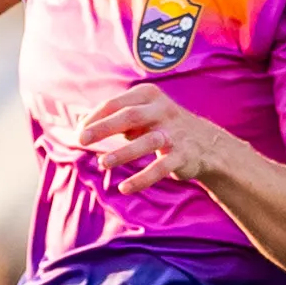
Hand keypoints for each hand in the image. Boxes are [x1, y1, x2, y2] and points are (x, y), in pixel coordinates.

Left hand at [77, 84, 244, 189]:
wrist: (206, 143)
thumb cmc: (161, 125)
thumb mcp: (138, 115)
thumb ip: (111, 117)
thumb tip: (79, 122)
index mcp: (148, 96)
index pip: (115, 104)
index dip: (95, 118)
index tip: (79, 133)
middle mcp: (162, 110)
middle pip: (129, 116)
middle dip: (103, 128)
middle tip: (81, 139)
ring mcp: (174, 133)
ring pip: (146, 141)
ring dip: (123, 153)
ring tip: (102, 163)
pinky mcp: (183, 155)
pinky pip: (161, 168)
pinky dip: (142, 179)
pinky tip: (124, 188)